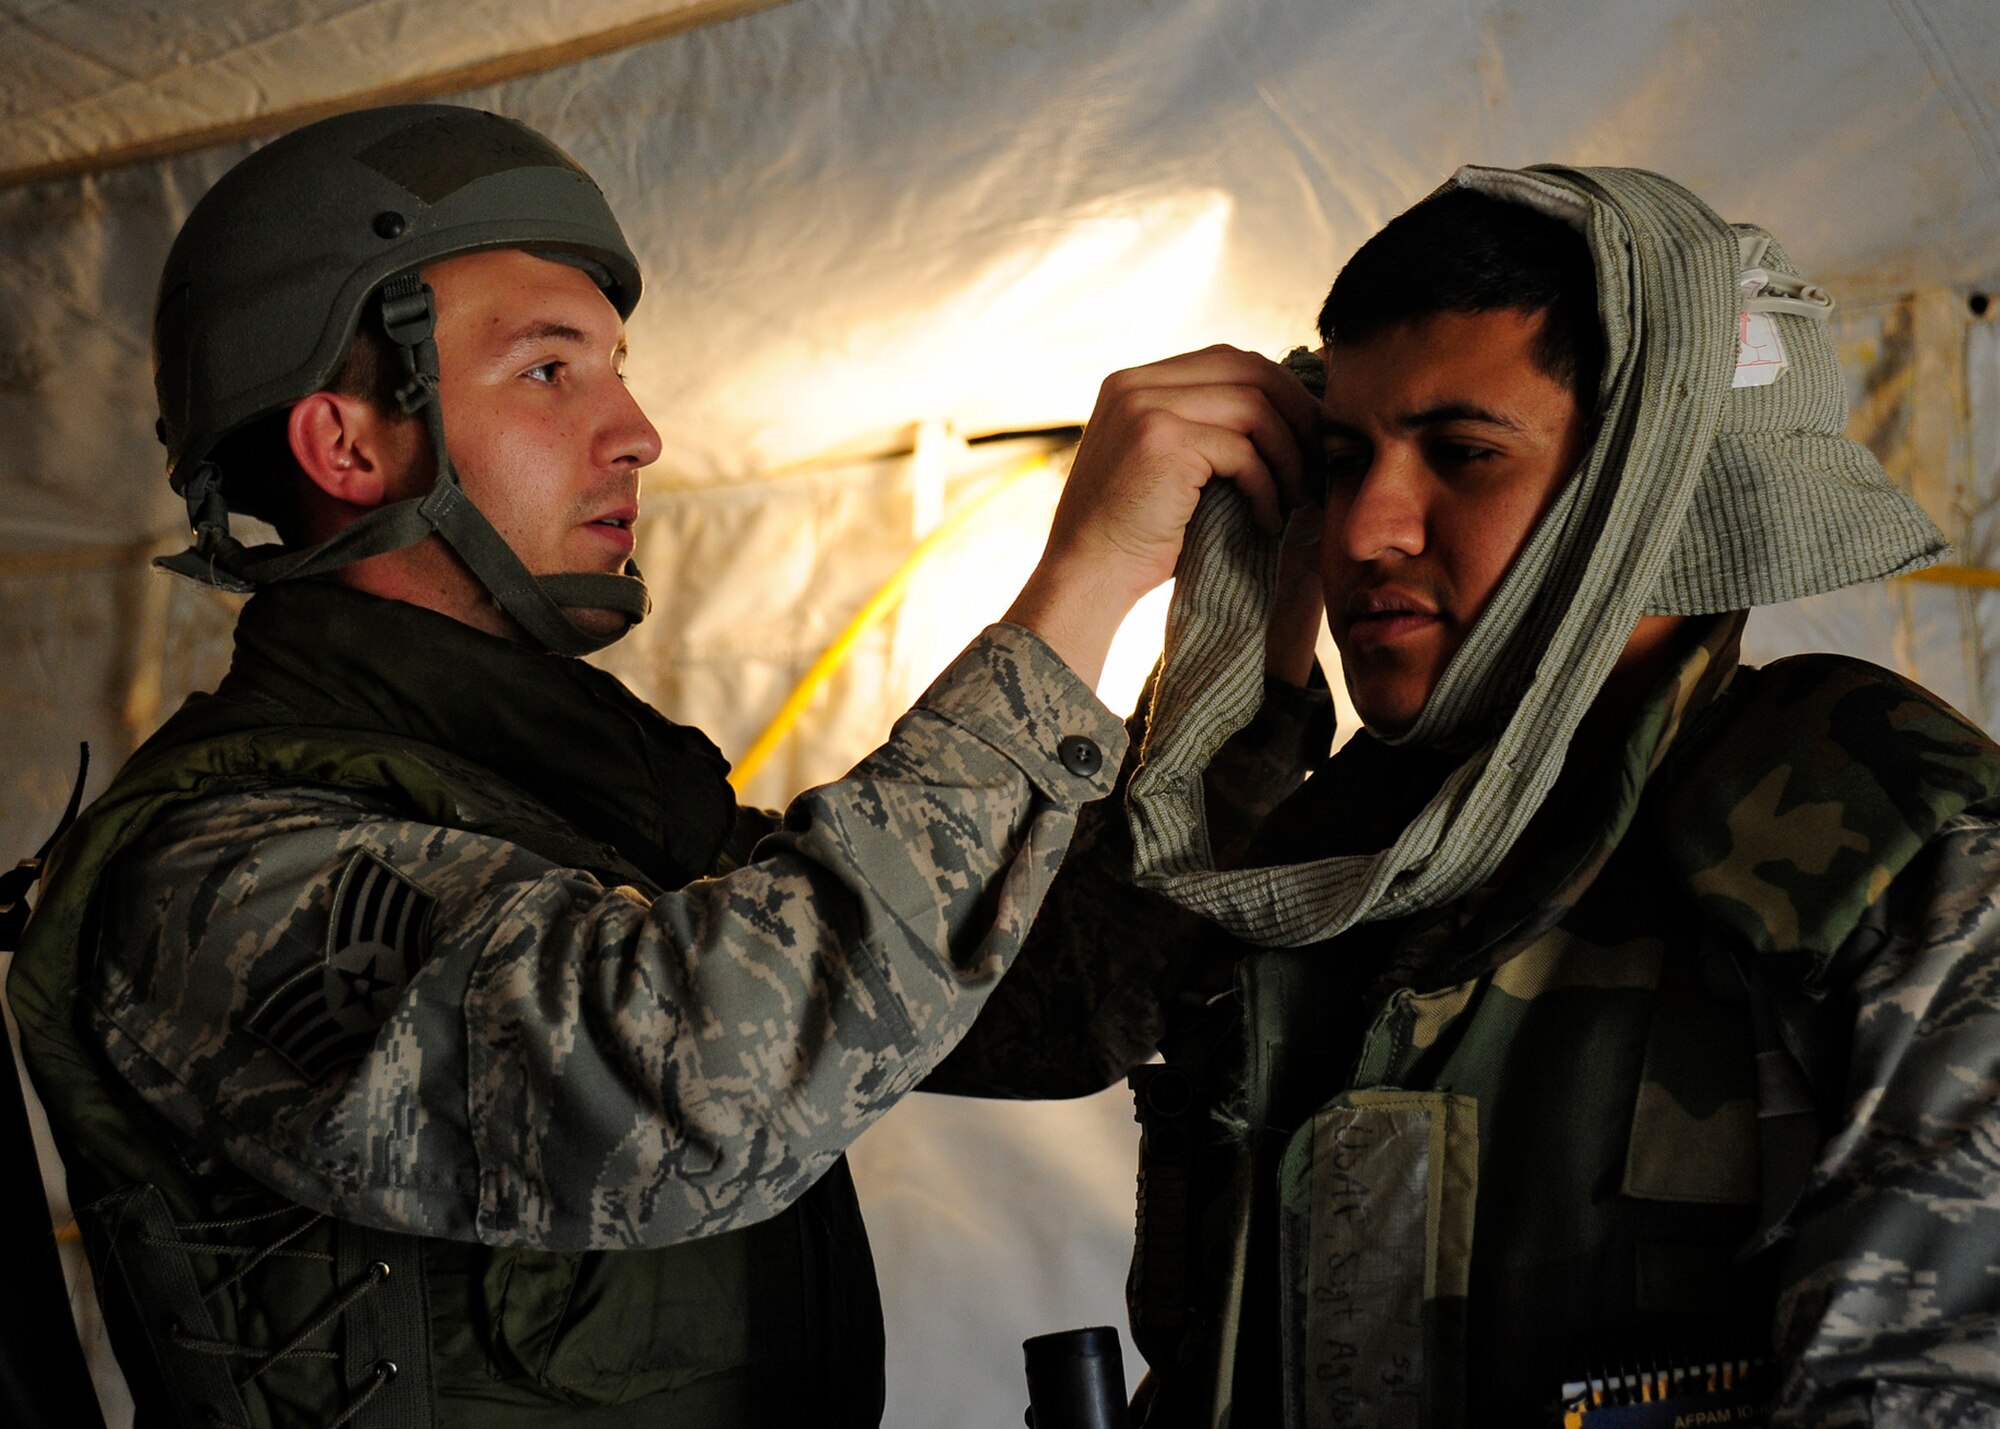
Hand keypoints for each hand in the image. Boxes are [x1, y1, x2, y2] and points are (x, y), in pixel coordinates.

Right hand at [1006, 346, 1319, 685]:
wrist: (1086, 578)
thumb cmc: (1134, 536)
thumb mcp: (1165, 466)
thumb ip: (1202, 427)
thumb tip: (1288, 411)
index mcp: (1133, 383)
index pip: (1228, 360)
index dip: (1280, 392)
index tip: (1308, 434)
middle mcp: (1135, 384)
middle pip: (1248, 369)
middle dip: (1297, 413)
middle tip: (1321, 459)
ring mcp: (1145, 406)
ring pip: (1255, 407)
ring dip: (1289, 455)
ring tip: (1298, 496)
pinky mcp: (1162, 439)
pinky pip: (1243, 451)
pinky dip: (1267, 487)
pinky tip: (1268, 520)